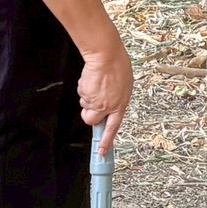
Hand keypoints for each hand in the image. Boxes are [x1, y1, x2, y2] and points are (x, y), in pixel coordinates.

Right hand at [77, 25, 134, 154]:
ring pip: (85, 106)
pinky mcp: (85, 94)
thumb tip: (112, 106)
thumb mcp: (125, 85)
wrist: (105, 55)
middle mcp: (107, 106)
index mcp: (120, 105)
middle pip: (91, 120)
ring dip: (87, 98)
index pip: (113, 128)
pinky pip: (81, 94)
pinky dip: (84, 88)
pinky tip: (92, 78)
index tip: (101, 152)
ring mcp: (95, 101)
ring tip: (96, 84)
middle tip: (93, 100)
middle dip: (89, 113)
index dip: (106, 141)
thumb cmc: (117, 65)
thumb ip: (118, 99)